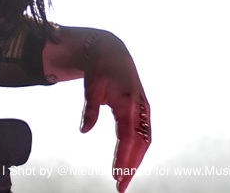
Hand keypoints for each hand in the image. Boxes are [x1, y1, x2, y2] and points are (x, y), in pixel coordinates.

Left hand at [79, 33, 150, 192]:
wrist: (111, 50)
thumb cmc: (100, 67)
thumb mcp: (92, 86)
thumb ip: (90, 109)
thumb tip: (84, 130)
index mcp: (128, 103)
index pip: (128, 138)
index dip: (123, 158)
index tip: (117, 176)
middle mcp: (140, 107)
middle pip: (141, 144)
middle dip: (132, 166)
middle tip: (121, 186)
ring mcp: (143, 108)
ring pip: (144, 140)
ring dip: (136, 160)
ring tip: (125, 177)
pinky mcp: (142, 109)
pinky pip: (143, 133)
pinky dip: (138, 149)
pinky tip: (130, 160)